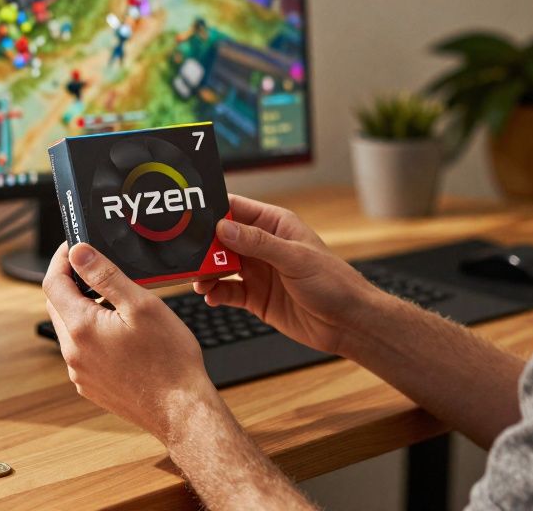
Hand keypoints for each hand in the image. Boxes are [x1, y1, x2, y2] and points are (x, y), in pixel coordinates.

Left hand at [42, 241, 220, 444]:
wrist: (181, 410)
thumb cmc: (168, 359)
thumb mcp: (141, 305)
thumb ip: (105, 276)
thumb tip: (78, 253)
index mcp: (81, 329)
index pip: (53, 283)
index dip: (62, 259)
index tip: (75, 246)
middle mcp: (73, 353)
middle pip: (57, 306)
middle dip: (71, 282)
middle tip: (97, 268)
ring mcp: (80, 373)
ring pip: (70, 330)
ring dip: (82, 309)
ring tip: (113, 299)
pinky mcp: (91, 386)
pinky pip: (82, 352)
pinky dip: (92, 334)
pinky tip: (119, 332)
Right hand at [193, 195, 376, 356]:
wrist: (348, 323)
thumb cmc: (334, 282)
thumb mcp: (295, 258)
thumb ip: (258, 243)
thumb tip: (223, 228)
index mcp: (275, 225)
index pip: (237, 209)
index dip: (213, 209)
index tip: (189, 214)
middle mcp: (263, 246)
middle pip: (222, 239)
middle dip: (203, 245)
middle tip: (184, 253)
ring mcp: (258, 271)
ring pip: (221, 265)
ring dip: (206, 271)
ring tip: (198, 280)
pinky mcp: (256, 297)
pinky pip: (228, 291)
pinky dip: (216, 293)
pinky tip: (211, 296)